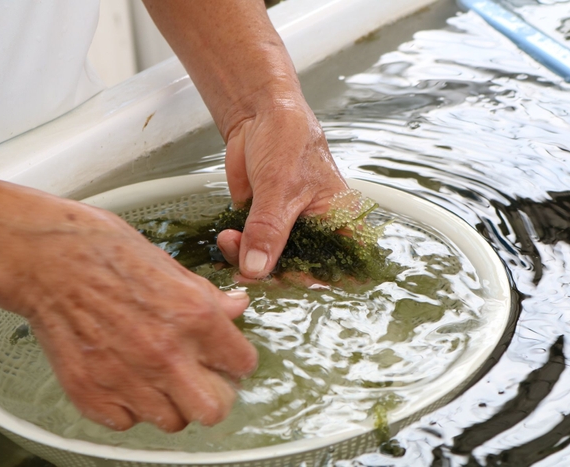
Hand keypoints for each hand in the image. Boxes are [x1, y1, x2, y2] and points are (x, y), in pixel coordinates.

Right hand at [0, 178, 257, 431]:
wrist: (47, 260)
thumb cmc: (105, 253)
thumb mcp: (171, 266)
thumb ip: (209, 297)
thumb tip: (237, 307)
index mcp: (194, 317)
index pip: (243, 365)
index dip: (237, 362)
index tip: (228, 360)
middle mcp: (165, 353)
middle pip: (214, 410)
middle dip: (214, 396)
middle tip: (202, 379)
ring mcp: (127, 378)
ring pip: (172, 421)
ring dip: (172, 403)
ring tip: (159, 377)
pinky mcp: (91, 393)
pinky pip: (127, 422)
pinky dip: (130, 407)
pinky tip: (126, 378)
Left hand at [217, 102, 347, 277]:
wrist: (257, 116)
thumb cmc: (287, 138)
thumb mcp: (280, 186)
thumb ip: (268, 230)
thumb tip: (257, 269)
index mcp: (339, 221)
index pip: (343, 268)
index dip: (323, 282)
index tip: (293, 282)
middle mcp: (317, 230)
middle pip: (301, 272)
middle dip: (272, 274)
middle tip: (248, 269)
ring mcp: (288, 230)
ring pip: (272, 264)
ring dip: (247, 261)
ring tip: (229, 240)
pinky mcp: (262, 226)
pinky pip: (250, 250)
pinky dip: (236, 251)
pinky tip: (226, 239)